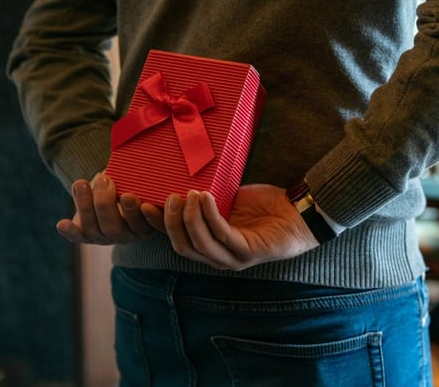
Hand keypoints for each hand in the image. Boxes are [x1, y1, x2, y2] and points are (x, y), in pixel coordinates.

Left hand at [56, 173, 159, 244]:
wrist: (113, 184)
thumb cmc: (130, 179)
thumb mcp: (139, 179)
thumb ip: (142, 177)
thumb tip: (143, 158)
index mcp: (149, 222)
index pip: (150, 224)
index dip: (141, 214)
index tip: (130, 195)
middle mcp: (129, 235)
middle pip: (116, 229)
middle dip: (105, 204)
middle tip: (104, 180)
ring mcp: (108, 238)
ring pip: (95, 230)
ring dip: (85, 206)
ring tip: (81, 184)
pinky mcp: (88, 237)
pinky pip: (78, 237)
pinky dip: (70, 231)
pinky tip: (62, 223)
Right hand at [162, 184, 319, 269]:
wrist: (299, 211)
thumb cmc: (266, 205)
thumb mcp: (228, 198)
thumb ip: (205, 198)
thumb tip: (180, 181)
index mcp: (211, 246)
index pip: (176, 239)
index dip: (156, 224)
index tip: (139, 203)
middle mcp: (219, 257)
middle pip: (183, 245)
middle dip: (170, 221)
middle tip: (169, 196)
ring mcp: (233, 258)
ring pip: (199, 243)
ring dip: (190, 217)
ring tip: (190, 193)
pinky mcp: (248, 252)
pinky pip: (222, 234)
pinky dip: (210, 215)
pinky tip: (206, 196)